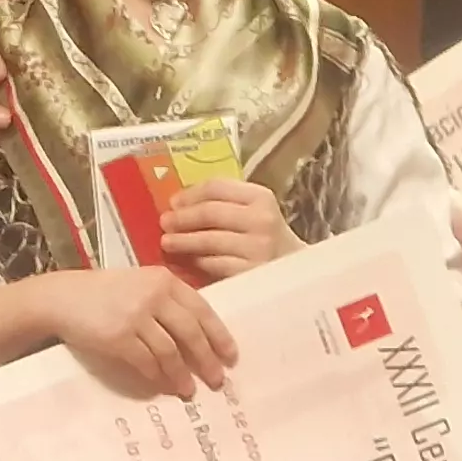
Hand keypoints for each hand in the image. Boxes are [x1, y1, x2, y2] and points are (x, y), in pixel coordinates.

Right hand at [40, 265, 238, 398]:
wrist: (63, 298)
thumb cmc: (105, 293)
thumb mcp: (140, 285)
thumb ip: (167, 301)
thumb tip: (200, 336)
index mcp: (163, 280)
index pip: (202, 309)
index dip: (219, 335)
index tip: (231, 356)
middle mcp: (153, 295)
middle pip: (191, 332)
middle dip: (207, 359)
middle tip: (218, 380)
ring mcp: (135, 316)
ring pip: (170, 351)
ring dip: (183, 374)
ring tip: (189, 390)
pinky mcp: (118, 337)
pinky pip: (146, 362)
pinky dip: (157, 376)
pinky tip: (163, 385)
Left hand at [160, 179, 296, 281]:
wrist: (296, 270)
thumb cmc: (267, 237)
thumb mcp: (253, 211)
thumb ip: (224, 203)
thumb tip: (178, 204)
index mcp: (260, 197)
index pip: (216, 188)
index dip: (189, 194)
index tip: (173, 202)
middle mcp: (261, 219)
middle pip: (209, 212)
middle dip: (182, 218)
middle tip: (164, 223)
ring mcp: (257, 247)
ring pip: (208, 240)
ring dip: (182, 241)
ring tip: (167, 243)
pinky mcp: (250, 272)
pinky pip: (214, 264)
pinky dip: (196, 262)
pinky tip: (186, 262)